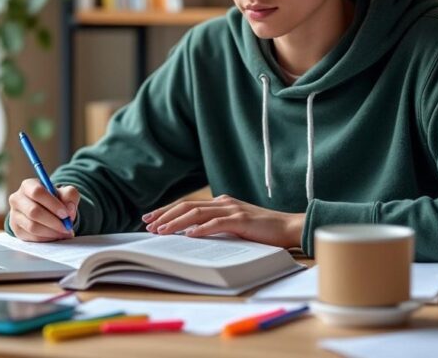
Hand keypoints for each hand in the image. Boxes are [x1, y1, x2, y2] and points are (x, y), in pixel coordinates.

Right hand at [7, 178, 79, 241]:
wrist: (45, 210)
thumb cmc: (54, 200)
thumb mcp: (65, 193)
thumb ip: (70, 196)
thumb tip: (69, 210)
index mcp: (28, 185)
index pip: (37, 192)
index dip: (52, 204)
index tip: (66, 214)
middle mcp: (17, 199)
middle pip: (33, 211)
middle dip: (53, 221)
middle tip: (67, 226)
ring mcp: (14, 215)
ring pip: (32, 226)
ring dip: (52, 232)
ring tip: (64, 232)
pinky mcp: (17, 230)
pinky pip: (32, 237)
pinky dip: (47, 238)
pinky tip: (57, 236)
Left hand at [142, 194, 304, 248]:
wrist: (289, 227)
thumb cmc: (263, 230)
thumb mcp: (235, 225)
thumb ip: (217, 225)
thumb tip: (192, 234)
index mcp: (221, 203)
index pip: (188, 205)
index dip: (167, 211)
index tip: (150, 218)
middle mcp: (224, 203)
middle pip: (188, 206)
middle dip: (165, 215)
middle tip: (148, 224)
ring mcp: (232, 210)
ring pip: (197, 214)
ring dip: (177, 222)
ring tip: (162, 230)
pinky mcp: (241, 220)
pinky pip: (217, 224)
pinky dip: (201, 229)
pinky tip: (189, 235)